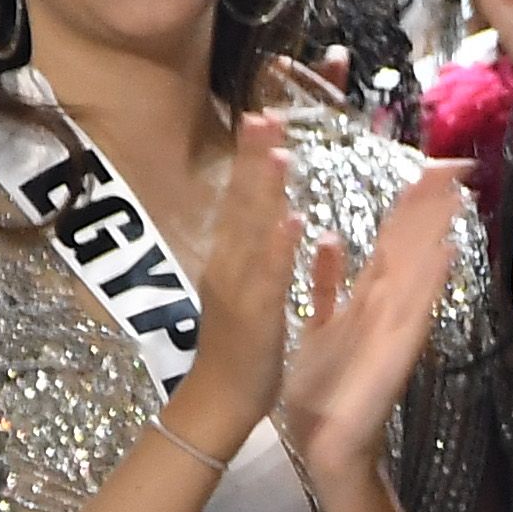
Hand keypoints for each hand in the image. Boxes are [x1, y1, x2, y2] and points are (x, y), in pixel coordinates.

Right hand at [166, 117, 301, 455]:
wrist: (219, 400)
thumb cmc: (238, 346)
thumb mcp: (247, 288)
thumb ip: (257, 253)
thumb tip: (272, 217)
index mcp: (231, 258)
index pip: (241, 198)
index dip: (251, 158)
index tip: (263, 115)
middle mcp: (228, 264)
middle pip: (240, 202)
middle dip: (253, 157)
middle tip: (265, 111)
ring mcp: (238, 287)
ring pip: (251, 231)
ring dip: (264, 191)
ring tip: (279, 149)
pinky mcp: (254, 314)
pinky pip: (268, 277)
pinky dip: (279, 248)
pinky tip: (294, 221)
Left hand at [278, 166, 464, 480]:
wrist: (326, 443)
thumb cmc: (322, 392)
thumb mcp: (316, 324)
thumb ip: (327, 283)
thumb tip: (331, 238)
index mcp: (366, 297)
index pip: (391, 239)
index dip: (409, 203)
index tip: (428, 167)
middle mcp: (387, 305)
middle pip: (410, 245)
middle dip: (430, 204)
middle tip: (455, 163)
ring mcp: (396, 326)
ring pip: (417, 267)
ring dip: (437, 231)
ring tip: (457, 192)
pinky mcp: (396, 350)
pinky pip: (414, 308)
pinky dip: (430, 281)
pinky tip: (445, 252)